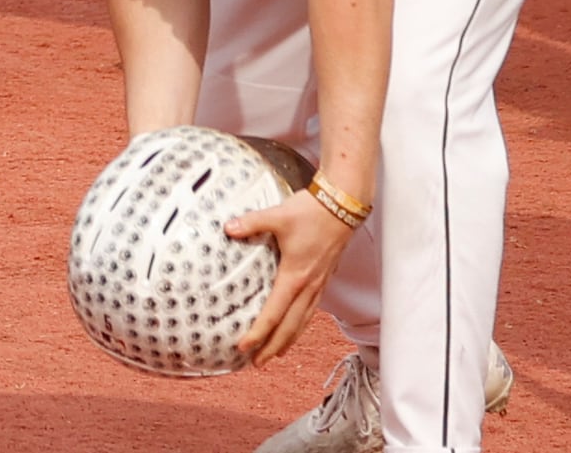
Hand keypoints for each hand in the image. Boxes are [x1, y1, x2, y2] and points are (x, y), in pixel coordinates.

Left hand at [223, 189, 355, 364]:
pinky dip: (301, 325)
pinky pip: (311, 310)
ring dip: (288, 341)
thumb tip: (227, 228)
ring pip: (303, 322)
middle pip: (289, 327)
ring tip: (275, 354)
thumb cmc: (312, 212)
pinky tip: (296, 327)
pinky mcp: (324, 278)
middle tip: (256, 364)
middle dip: (272, 347)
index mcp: (294, 276)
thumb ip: (250, 223)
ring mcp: (318, 284)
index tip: (243, 348)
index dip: (258, 333)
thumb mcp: (277, 216)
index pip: (273, 314)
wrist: (343, 205)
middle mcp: (308, 286)